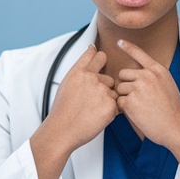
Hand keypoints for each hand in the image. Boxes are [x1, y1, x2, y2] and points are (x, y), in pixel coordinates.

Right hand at [30, 44, 118, 178]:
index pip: (96, 54)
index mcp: (80, 72)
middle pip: (110, 77)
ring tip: (91, 111)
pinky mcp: (110, 106)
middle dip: (105, 88)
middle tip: (91, 101)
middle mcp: (91, 79)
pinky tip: (96, 117)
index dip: (100, 58)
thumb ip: (81, 67)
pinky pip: (117, 106)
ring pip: (113, 93)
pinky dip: (110, 113)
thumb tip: (92, 48)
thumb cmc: (63, 110)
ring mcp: (102, 92)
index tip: (100, 61)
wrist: (62, 130)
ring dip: (107, 101)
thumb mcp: (67, 83)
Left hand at [115, 39, 179, 177]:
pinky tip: (137, 113)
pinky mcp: (130, 101)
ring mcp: (138, 88)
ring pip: (119, 88)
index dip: (128, 47)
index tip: (119, 41)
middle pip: (123, 74)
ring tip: (140, 107)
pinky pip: (119, 101)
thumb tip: (139, 75)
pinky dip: (125, 109)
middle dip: (126, 85)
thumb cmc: (172, 109)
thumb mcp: (167, 85)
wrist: (175, 126)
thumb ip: (154, 77)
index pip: (140, 54)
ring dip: (125, 97)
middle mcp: (147, 76)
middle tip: (138, 97)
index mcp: (158, 70)